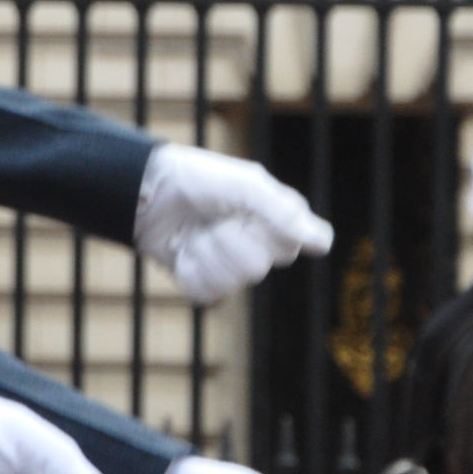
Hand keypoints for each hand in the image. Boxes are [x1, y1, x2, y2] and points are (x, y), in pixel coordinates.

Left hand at [130, 145, 333, 305]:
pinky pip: (208, 294)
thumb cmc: (201, 179)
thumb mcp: (247, 185)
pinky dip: (190, 270)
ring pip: (233, 281)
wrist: (149, 191)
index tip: (254, 212)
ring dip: (207, 253)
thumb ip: (283, 212)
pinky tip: (183, 251)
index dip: (282, 233)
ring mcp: (233, 267)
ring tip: (197, 232)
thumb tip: (322, 244)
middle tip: (215, 218)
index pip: (307, 242)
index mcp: (280, 220)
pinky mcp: (204, 282)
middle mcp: (262, 246)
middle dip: (230, 240)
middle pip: (260, 266)